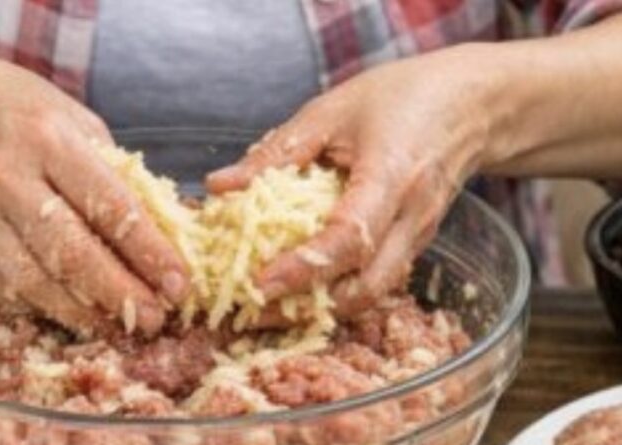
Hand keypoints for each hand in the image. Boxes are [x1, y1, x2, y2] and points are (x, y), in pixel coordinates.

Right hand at [0, 43, 188, 334]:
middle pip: (72, 252)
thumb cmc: (7, 102)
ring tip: (117, 325)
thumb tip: (152, 221)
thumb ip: (108, 165)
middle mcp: (9, 177)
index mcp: (49, 138)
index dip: (149, 252)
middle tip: (154, 318)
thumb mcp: (68, 113)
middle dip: (120, 293)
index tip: (178, 282)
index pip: (110, 206)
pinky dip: (39, 305)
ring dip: (82, 310)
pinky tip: (70, 313)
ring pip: (34, 278)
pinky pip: (1, 284)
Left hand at [207, 45, 504, 315]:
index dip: (304, 267)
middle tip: (251, 311)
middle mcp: (411, 218)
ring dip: (320, 310)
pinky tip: (301, 290)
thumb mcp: (331, 111)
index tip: (259, 284)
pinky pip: (376, 282)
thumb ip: (275, 152)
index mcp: (393, 175)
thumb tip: (218, 186)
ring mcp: (418, 237)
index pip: (350, 237)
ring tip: (267, 310)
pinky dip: (338, 294)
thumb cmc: (400, 97)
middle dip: (307, 308)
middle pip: (365, 287)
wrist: (471, 106)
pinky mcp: (414, 245)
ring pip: (371, 293)